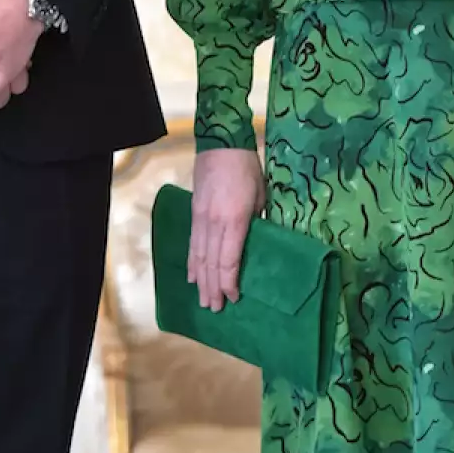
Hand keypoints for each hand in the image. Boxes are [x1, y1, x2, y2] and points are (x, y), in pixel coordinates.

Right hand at [189, 148, 265, 312]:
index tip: (233, 297)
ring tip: (202, 299)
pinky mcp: (194, 212)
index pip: (229, 259)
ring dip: (200, 280)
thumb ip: (259, 222)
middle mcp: (214, 223)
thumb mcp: (262, 196)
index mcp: (235, 220)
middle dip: (213, 288)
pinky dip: (191, 262)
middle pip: (212, 262)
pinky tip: (191, 275)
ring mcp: (201, 218)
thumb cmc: (248, 169)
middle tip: (214, 308)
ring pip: (199, 256)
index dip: (230, 281)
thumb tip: (259, 244)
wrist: (221, 144)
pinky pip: (192, 243)